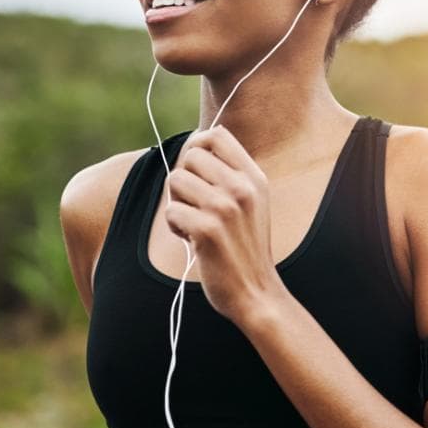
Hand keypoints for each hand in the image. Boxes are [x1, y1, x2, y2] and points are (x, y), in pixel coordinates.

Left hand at [163, 124, 286, 323]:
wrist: (256, 293)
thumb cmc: (246, 247)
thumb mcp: (253, 203)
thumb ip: (231, 174)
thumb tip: (196, 145)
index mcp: (254, 177)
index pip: (216, 135)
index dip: (198, 147)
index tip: (198, 172)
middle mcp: (242, 188)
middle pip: (190, 156)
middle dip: (184, 179)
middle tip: (195, 205)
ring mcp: (225, 208)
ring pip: (176, 180)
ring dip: (178, 203)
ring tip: (195, 223)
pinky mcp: (207, 230)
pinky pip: (171, 210)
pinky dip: (175, 226)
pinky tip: (193, 240)